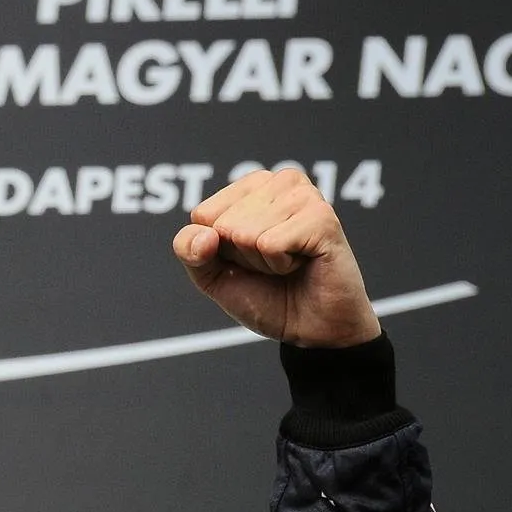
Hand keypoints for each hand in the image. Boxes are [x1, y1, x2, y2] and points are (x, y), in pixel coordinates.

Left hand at [172, 168, 380, 347]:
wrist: (311, 329)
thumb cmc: (266, 296)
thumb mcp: (211, 275)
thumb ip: (189, 250)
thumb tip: (205, 235)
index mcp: (252, 186)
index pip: (202, 215)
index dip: (218, 250)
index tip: (249, 257)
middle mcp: (280, 182)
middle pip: (223, 224)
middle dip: (242, 256)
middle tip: (273, 263)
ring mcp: (304, 195)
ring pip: (244, 232)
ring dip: (263, 261)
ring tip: (289, 262)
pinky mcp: (323, 217)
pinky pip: (270, 243)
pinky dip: (280, 265)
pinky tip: (303, 263)